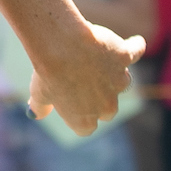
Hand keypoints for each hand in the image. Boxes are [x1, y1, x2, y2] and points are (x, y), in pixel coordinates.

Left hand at [26, 21, 144, 136]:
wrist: (61, 47)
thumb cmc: (47, 72)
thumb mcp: (39, 92)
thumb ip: (40, 106)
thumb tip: (36, 114)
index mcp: (83, 120)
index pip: (86, 128)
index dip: (80, 117)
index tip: (74, 106)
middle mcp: (106, 106)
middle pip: (108, 110)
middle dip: (100, 99)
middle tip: (87, 84)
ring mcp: (118, 81)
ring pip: (121, 81)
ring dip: (112, 73)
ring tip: (98, 59)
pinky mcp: (124, 58)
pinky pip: (134, 52)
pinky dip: (135, 47)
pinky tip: (134, 42)